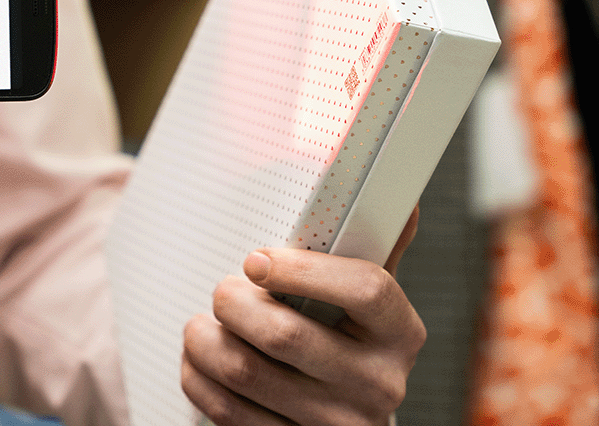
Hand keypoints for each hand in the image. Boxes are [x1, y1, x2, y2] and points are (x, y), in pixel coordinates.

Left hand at [181, 207, 423, 424]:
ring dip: (204, 340)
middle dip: (234, 304)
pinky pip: (227, 410)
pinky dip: (198, 378)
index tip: (255, 259)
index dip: (303, 269)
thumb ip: (373, 249)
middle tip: (222, 291)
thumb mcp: (364, 299)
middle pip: (286, 335)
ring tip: (200, 325)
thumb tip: (399, 196)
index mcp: (400, 332)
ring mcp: (337, 424)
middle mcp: (378, 384)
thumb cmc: (345, 338)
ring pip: (244, 372)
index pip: (366, 288)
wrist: (344, 416)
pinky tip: (199, 360)